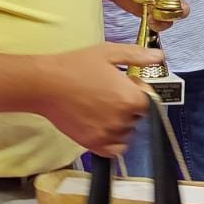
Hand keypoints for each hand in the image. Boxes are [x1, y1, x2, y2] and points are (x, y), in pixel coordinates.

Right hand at [36, 42, 155, 156]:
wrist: (44, 85)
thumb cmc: (74, 66)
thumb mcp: (109, 53)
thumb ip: (137, 56)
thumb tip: (159, 56)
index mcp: (129, 98)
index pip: (149, 101)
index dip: (137, 91)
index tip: (124, 83)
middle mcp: (121, 120)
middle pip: (137, 117)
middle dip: (128, 105)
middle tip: (108, 92)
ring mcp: (107, 134)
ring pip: (126, 132)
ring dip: (120, 122)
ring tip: (100, 106)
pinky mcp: (93, 144)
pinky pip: (114, 149)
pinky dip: (112, 140)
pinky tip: (100, 124)